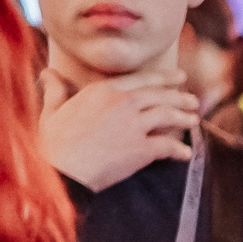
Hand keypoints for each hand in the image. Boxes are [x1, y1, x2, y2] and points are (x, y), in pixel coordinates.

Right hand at [39, 65, 197, 191]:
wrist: (61, 168)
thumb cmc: (53, 142)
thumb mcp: (52, 110)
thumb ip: (56, 90)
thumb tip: (48, 73)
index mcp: (102, 90)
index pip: (141, 79)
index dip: (164, 78)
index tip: (179, 77)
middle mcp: (122, 103)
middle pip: (159, 95)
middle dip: (180, 96)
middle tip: (193, 99)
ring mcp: (133, 125)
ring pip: (167, 115)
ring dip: (184, 118)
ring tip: (194, 121)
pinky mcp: (141, 148)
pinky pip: (168, 146)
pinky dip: (179, 150)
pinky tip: (186, 154)